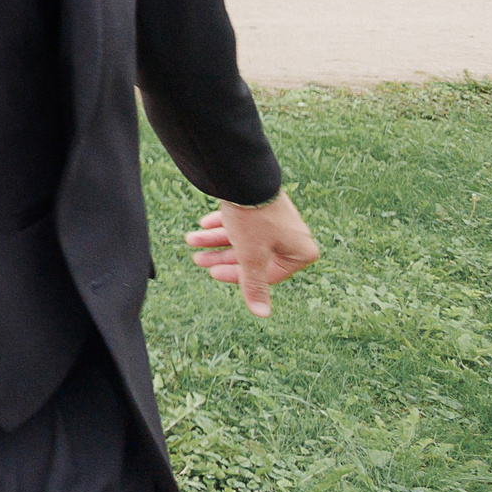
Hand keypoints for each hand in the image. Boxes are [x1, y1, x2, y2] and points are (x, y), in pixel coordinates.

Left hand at [185, 190, 320, 315]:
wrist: (246, 177)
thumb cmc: (254, 219)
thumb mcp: (252, 256)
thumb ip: (255, 284)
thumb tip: (262, 314)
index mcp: (300, 251)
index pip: (267, 274)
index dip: (237, 276)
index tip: (213, 272)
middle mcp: (292, 236)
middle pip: (252, 255)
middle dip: (221, 256)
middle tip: (196, 258)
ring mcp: (278, 219)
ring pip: (244, 236)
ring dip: (215, 239)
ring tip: (191, 240)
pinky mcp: (264, 204)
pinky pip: (243, 220)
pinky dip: (222, 223)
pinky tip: (202, 224)